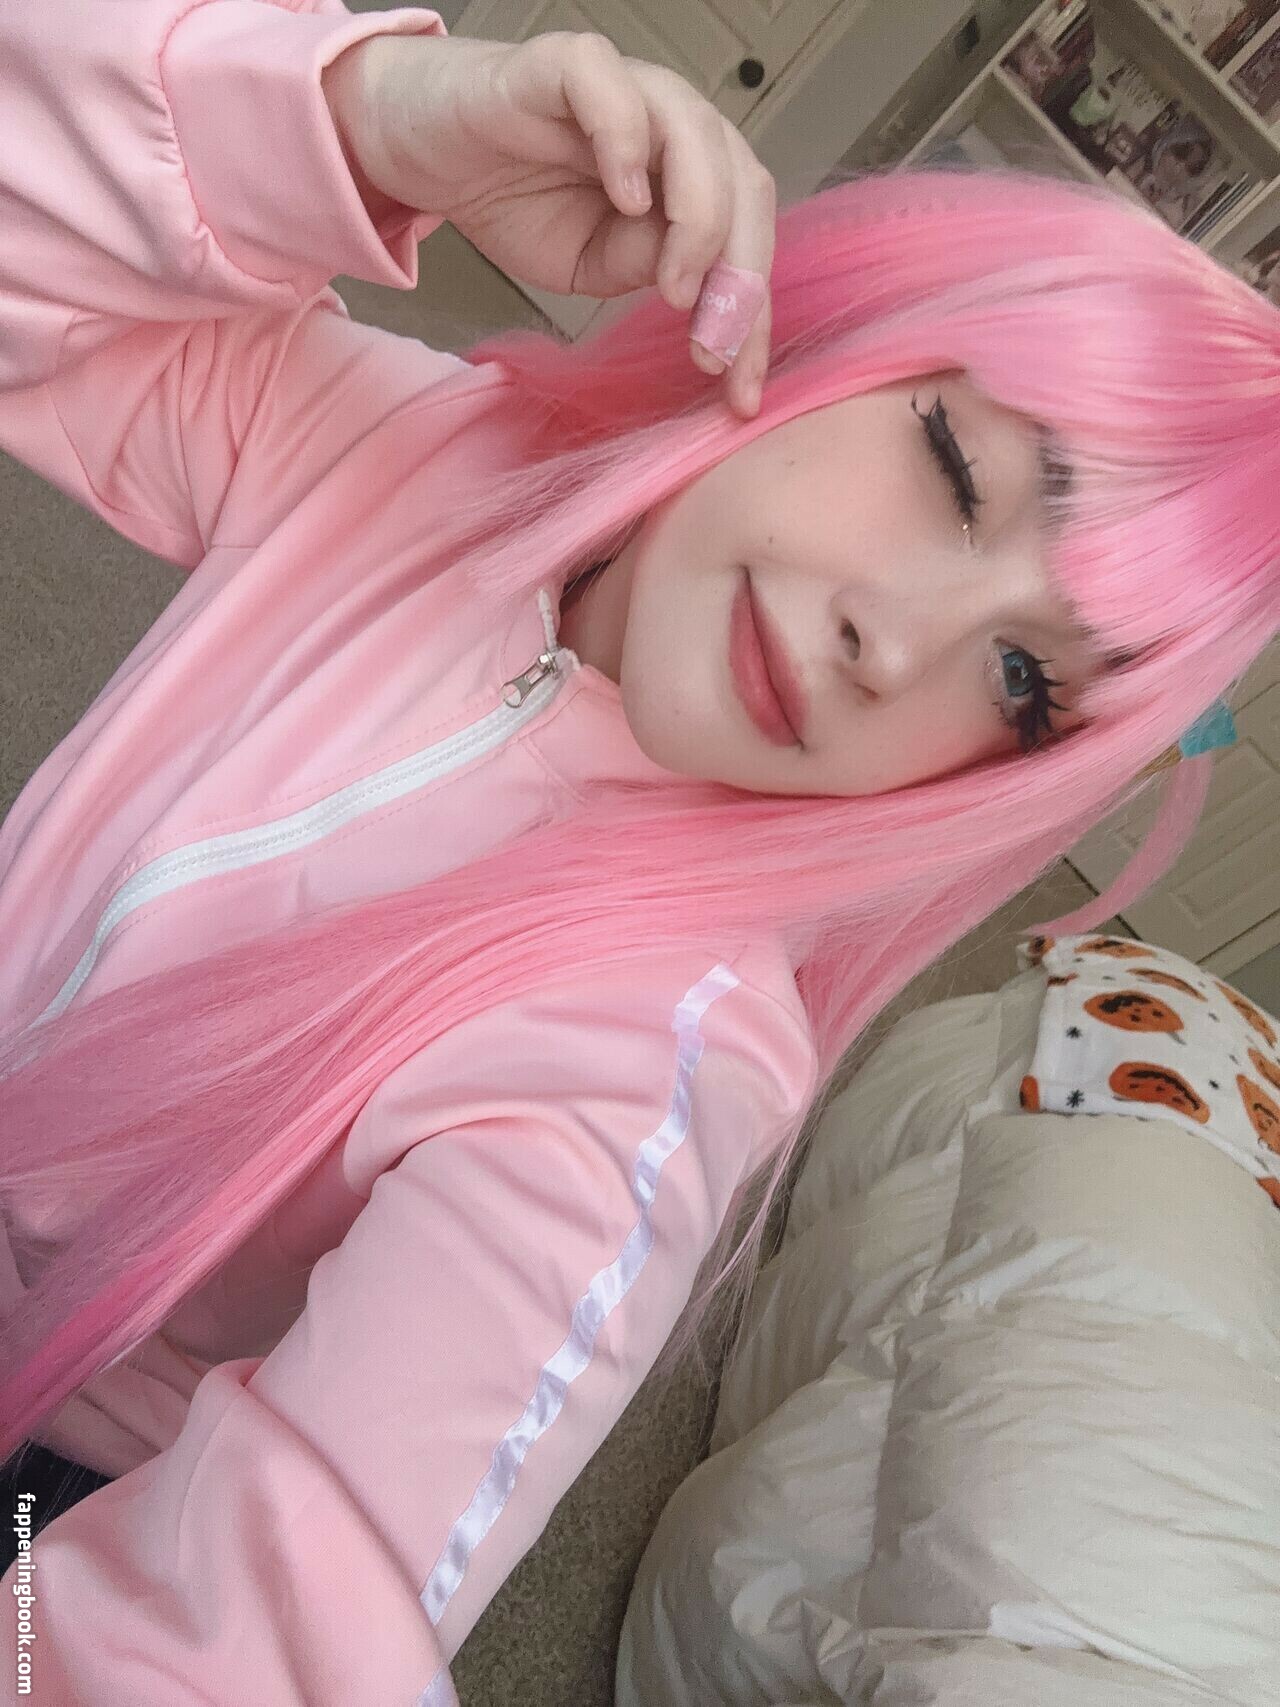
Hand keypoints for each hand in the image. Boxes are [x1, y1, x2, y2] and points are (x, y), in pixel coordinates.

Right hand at [336, 31, 775, 416]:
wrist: (431, 154)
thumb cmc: (515, 198)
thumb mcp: (591, 266)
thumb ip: (643, 267)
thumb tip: (691, 281)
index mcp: (691, 174)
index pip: (746, 238)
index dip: (749, 316)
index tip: (740, 391)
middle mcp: (672, 125)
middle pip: (743, 186)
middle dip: (739, 278)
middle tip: (713, 348)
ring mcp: (626, 89)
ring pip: (698, 135)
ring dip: (699, 222)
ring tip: (674, 290)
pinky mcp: (567, 65)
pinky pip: (613, 89)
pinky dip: (628, 142)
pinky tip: (627, 200)